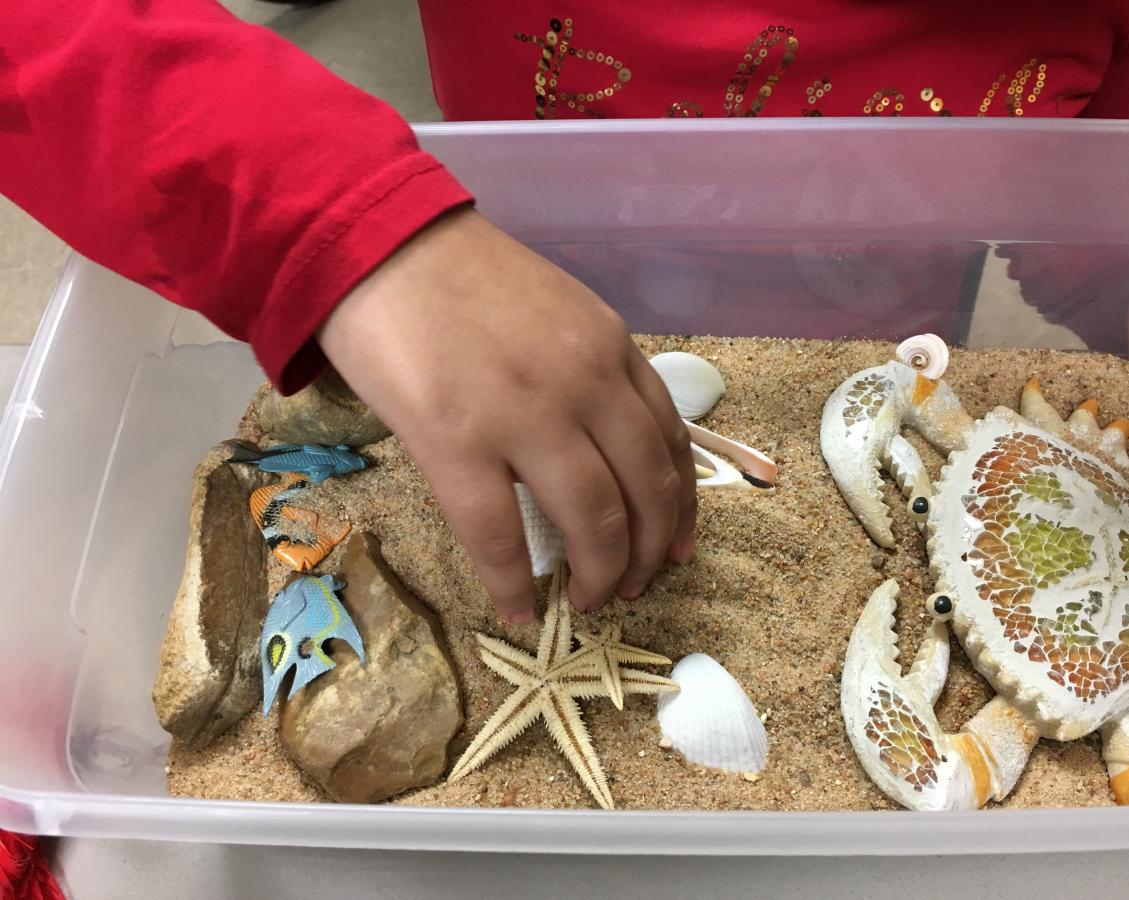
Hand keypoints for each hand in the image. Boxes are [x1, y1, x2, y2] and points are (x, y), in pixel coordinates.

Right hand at [317, 208, 695, 622]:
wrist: (375, 243)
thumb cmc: (459, 276)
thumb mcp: (556, 311)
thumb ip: (591, 370)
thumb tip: (603, 446)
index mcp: (610, 348)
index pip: (671, 442)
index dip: (681, 508)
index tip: (679, 548)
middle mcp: (585, 382)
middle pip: (644, 491)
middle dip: (648, 554)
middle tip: (637, 588)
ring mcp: (524, 413)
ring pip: (592, 520)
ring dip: (600, 575)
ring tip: (590, 603)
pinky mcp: (457, 440)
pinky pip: (499, 535)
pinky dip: (512, 585)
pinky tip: (517, 610)